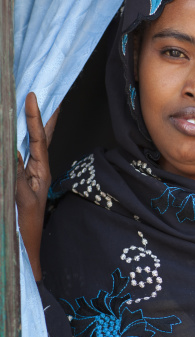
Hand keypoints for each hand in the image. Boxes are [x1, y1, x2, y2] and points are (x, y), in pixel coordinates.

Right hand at [16, 92, 59, 280]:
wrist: (27, 244)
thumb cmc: (26, 223)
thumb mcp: (20, 197)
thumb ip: (14, 175)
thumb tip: (10, 153)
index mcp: (40, 169)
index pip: (38, 138)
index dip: (35, 117)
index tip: (31, 97)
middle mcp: (36, 167)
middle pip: (39, 135)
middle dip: (41, 114)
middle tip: (42, 92)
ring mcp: (28, 171)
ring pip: (28, 142)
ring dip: (31, 124)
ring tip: (33, 103)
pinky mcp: (19, 177)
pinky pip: (18, 154)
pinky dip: (21, 139)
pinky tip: (17, 130)